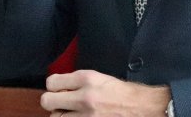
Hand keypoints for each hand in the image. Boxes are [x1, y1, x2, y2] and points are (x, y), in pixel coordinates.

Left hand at [40, 70, 169, 116]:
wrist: (143, 108)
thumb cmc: (123, 93)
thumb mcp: (100, 78)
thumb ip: (79, 81)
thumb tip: (60, 87)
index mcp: (87, 79)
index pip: (52, 82)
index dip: (53, 86)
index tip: (58, 89)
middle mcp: (84, 97)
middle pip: (48, 101)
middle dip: (52, 102)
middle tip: (59, 103)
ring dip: (62, 115)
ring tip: (72, 113)